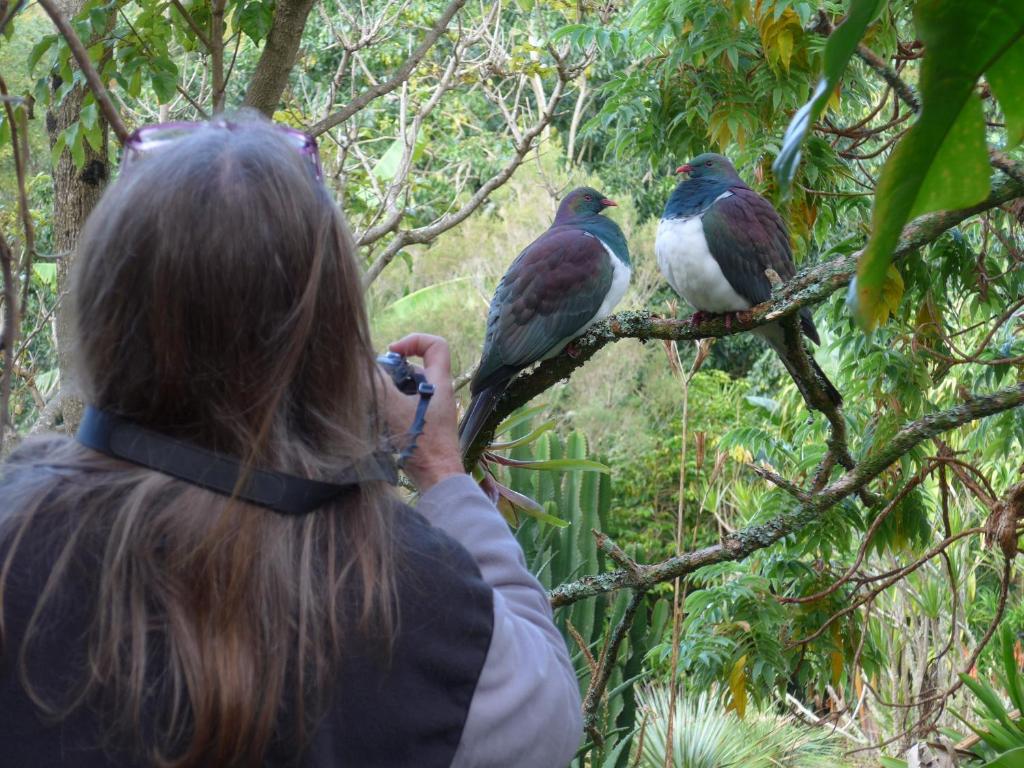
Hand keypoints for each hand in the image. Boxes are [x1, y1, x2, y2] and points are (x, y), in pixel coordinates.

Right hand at [380, 334, 464, 491]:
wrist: (437, 479)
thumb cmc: (422, 443)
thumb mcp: (394, 408)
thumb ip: (378, 384)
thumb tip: (360, 365)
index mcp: (439, 383)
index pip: (436, 345)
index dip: (414, 341)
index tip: (393, 353)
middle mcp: (438, 394)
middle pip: (416, 367)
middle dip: (393, 371)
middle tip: (374, 381)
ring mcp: (432, 411)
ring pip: (408, 389)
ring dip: (389, 391)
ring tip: (372, 402)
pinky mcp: (425, 426)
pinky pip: (406, 407)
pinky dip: (390, 408)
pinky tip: (376, 419)